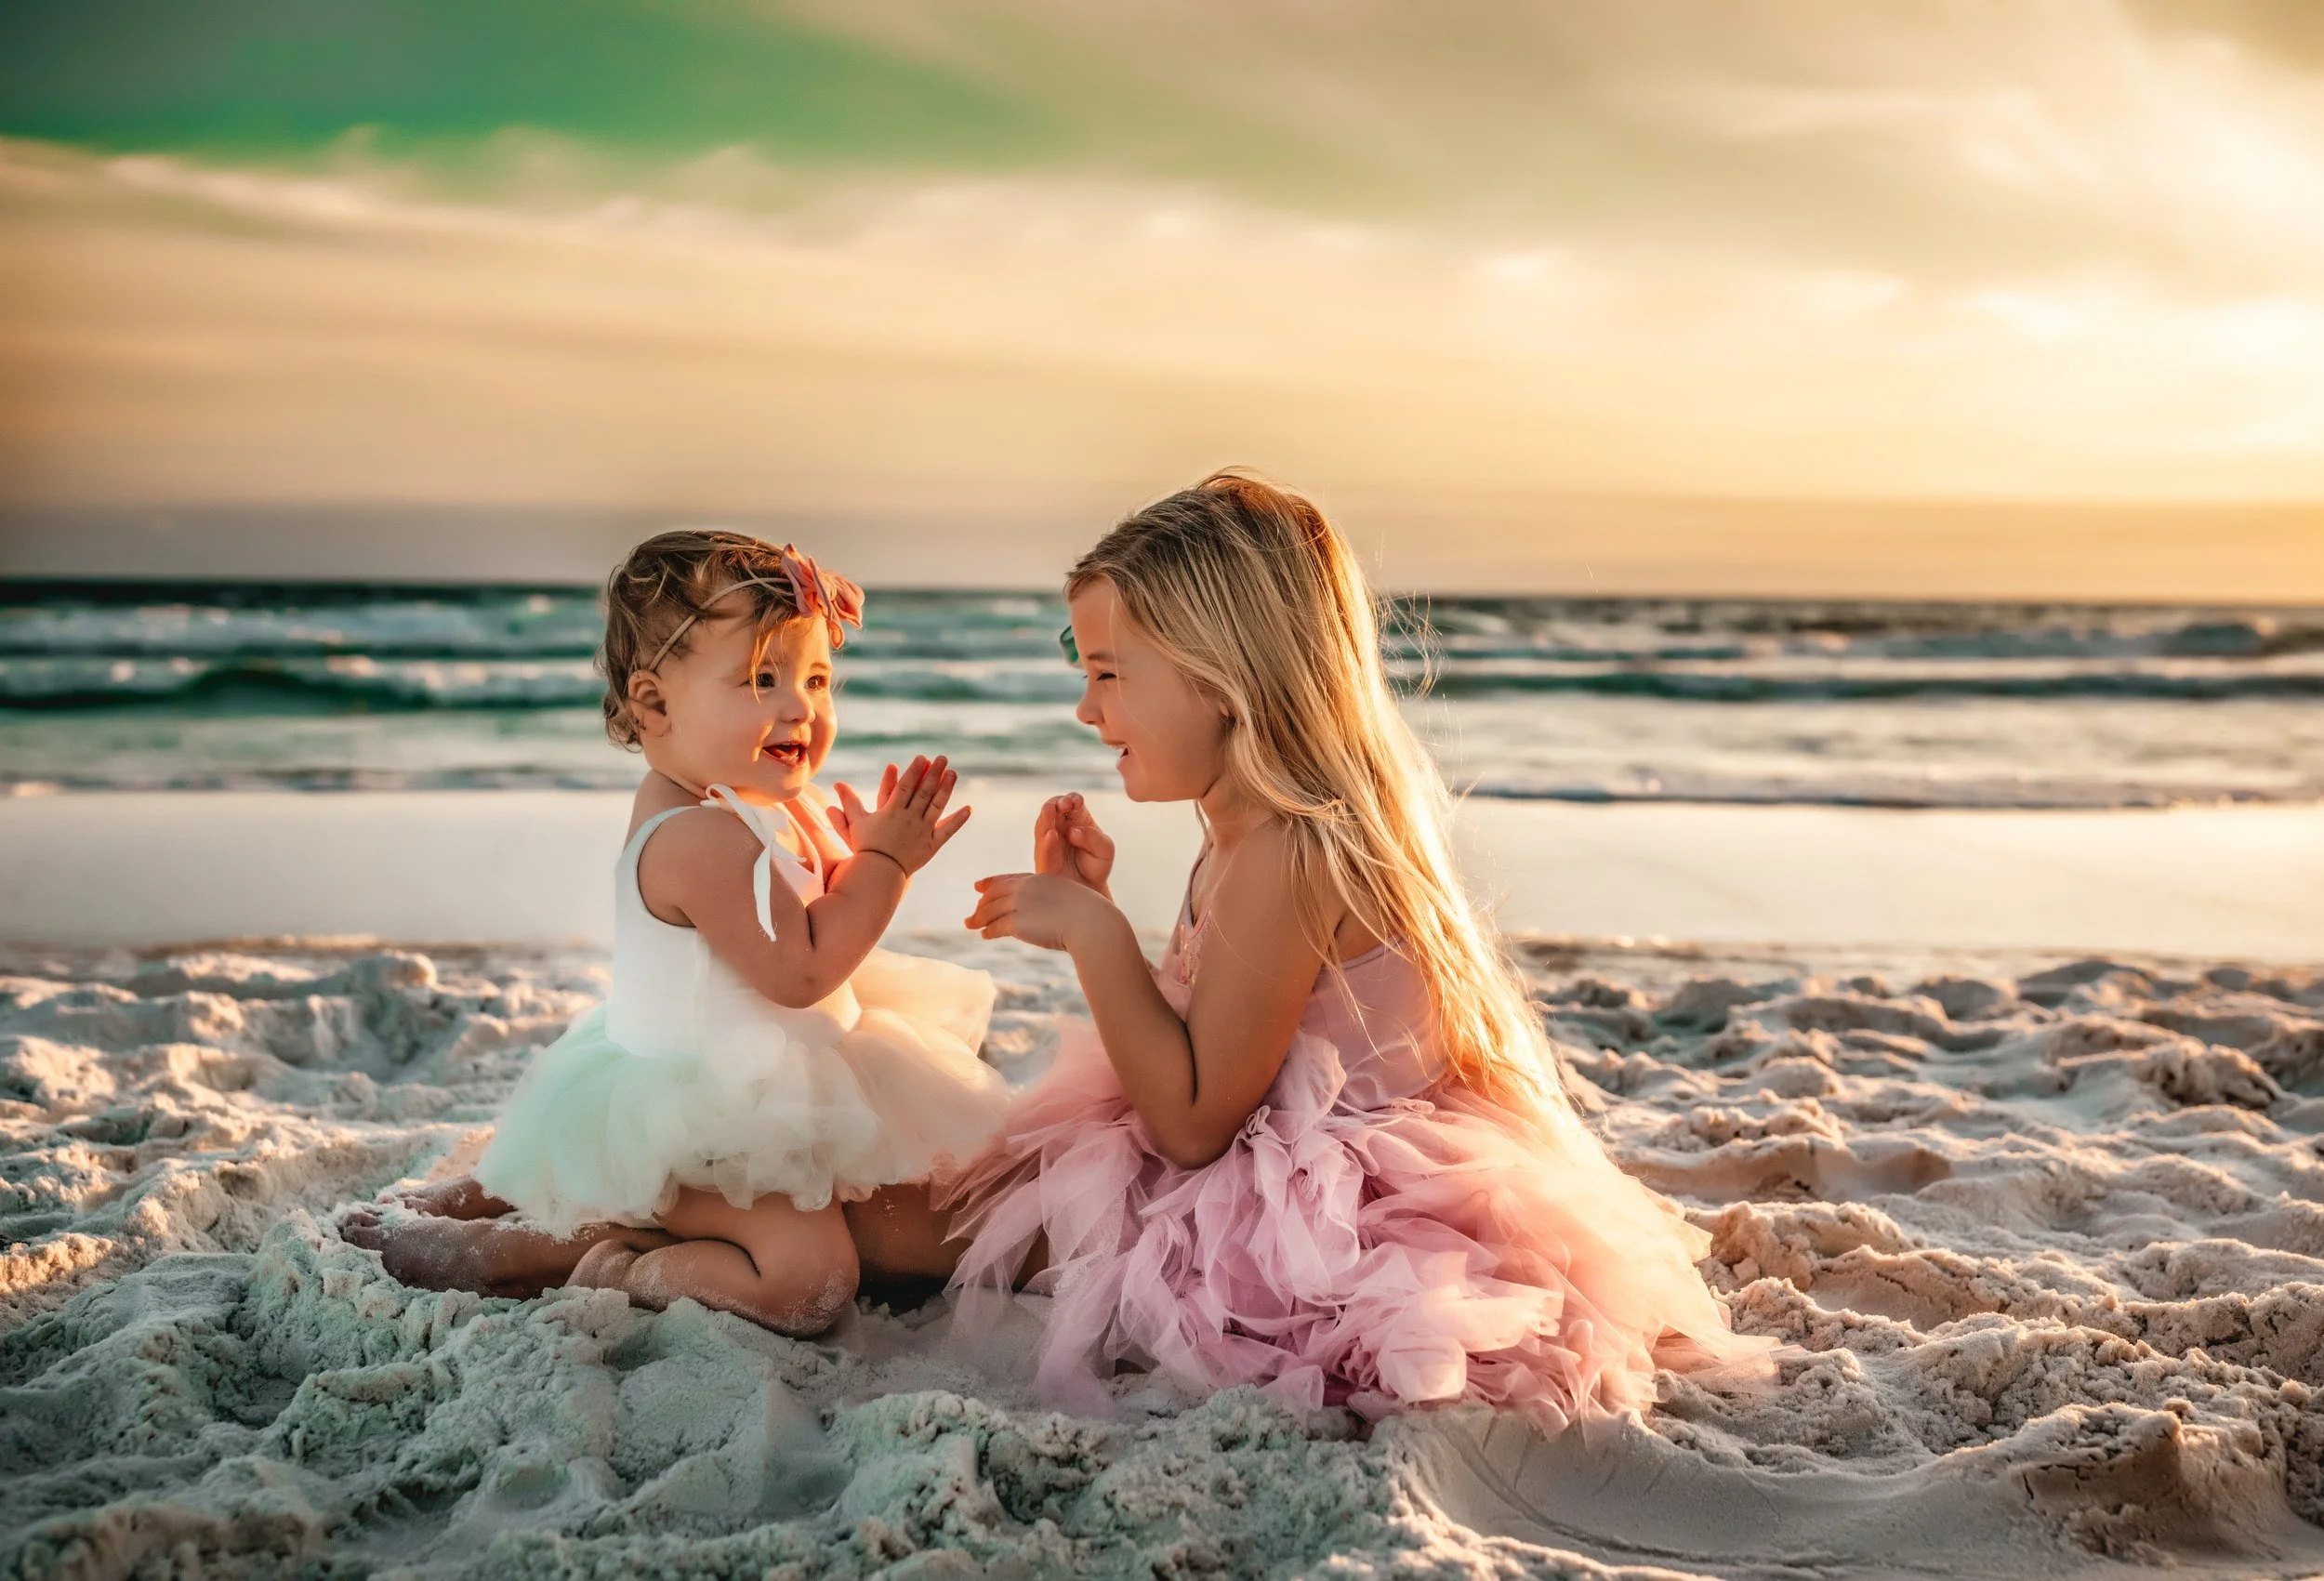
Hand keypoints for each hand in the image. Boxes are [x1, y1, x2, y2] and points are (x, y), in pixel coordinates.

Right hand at [833, 755, 969, 875]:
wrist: (878, 873)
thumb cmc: (866, 846)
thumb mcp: (856, 822)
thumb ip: (849, 801)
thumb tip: (837, 783)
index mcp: (893, 812)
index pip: (906, 786)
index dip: (914, 771)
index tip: (922, 757)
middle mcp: (910, 819)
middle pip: (924, 792)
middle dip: (934, 773)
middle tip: (943, 758)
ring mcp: (922, 831)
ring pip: (937, 806)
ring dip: (946, 789)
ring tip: (953, 773)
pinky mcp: (931, 845)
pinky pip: (947, 831)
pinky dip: (958, 820)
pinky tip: (968, 808)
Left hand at [965, 871, 1117, 952]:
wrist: (1093, 923)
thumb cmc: (1090, 916)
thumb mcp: (1071, 901)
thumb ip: (1055, 903)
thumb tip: (1050, 913)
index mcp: (1040, 878)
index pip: (1009, 879)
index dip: (991, 883)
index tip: (979, 886)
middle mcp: (1027, 888)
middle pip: (996, 894)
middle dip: (982, 902)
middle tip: (974, 910)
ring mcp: (1021, 904)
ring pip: (992, 910)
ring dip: (980, 918)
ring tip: (971, 925)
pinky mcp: (1017, 923)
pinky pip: (996, 926)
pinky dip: (989, 931)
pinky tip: (985, 935)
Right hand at [1033, 792, 1114, 898]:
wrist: (1090, 890)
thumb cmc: (1096, 865)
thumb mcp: (1105, 849)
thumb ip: (1094, 837)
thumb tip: (1073, 832)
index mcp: (1075, 820)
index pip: (1070, 802)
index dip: (1072, 799)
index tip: (1078, 802)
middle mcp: (1059, 828)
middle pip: (1052, 809)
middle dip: (1056, 803)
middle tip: (1063, 803)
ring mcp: (1048, 843)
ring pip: (1043, 825)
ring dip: (1046, 817)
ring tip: (1051, 810)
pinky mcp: (1044, 860)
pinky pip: (1042, 849)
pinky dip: (1046, 841)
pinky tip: (1052, 835)